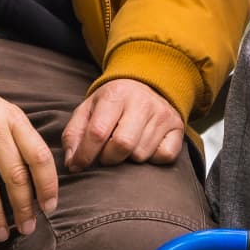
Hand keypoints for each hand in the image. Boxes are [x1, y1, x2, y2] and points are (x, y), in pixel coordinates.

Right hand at [0, 59, 57, 241]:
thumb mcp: (3, 110)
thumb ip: (21, 138)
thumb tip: (39, 180)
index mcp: (12, 118)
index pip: (38, 157)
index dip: (48, 186)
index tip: (49, 207)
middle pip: (15, 177)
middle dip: (23, 209)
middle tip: (27, 229)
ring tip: (1, 235)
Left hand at [62, 79, 183, 172]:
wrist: (145, 85)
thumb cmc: (112, 103)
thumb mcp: (88, 110)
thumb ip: (74, 135)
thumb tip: (72, 163)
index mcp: (116, 94)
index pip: (98, 132)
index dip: (86, 154)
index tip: (78, 165)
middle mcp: (142, 102)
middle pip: (123, 145)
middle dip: (108, 158)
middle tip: (105, 155)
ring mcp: (162, 114)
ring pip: (142, 154)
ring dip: (129, 159)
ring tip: (125, 148)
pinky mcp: (177, 127)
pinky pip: (164, 156)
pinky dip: (152, 159)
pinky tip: (145, 148)